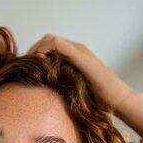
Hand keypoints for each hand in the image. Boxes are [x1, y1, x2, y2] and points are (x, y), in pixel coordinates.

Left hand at [27, 35, 142, 136]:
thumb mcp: (73, 94)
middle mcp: (76, 51)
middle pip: (46, 41)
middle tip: (24, 67)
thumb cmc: (99, 102)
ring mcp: (79, 51)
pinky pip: (56, 44)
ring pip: (49, 40)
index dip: (35, 55)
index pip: (49, 47)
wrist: (118, 100)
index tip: (27, 70)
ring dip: (36, 50)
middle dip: (33, 51)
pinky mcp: (80, 55)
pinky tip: (40, 65)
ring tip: (30, 66)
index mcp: (75, 58)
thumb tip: (41, 101)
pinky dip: (44, 50)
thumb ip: (61, 90)